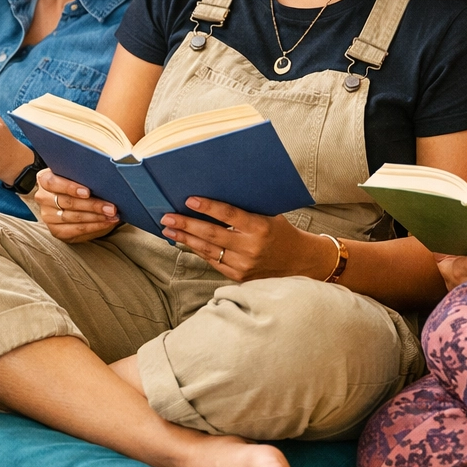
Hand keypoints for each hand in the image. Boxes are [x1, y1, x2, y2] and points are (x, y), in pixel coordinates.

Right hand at [34, 167, 119, 242]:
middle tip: (111, 207)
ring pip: (73, 217)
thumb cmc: (81, 181)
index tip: (88, 192)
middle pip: (67, 202)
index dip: (70, 187)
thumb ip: (86, 171)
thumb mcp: (81, 172)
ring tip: (112, 215)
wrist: (77, 198)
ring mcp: (48, 215)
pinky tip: (106, 223)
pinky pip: (75, 230)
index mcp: (44, 178)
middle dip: (92, 205)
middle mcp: (43, 197)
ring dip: (96, 217)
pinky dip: (94, 227)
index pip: (52, 182)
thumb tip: (107, 173)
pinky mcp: (56, 230)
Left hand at [160, 197, 334, 281]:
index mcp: (260, 227)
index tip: (189, 199)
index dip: (207, 207)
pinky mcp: (239, 276)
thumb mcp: (269, 214)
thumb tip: (215, 189)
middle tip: (167, 217)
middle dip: (186, 225)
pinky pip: (213, 262)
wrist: (299, 262)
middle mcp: (251, 248)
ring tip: (169, 229)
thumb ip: (246, 207)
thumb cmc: (281, 231)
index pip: (228, 215)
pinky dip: (197, 251)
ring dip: (185, 239)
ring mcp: (244, 265)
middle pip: (212, 234)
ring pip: (208, 250)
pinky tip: (185, 242)